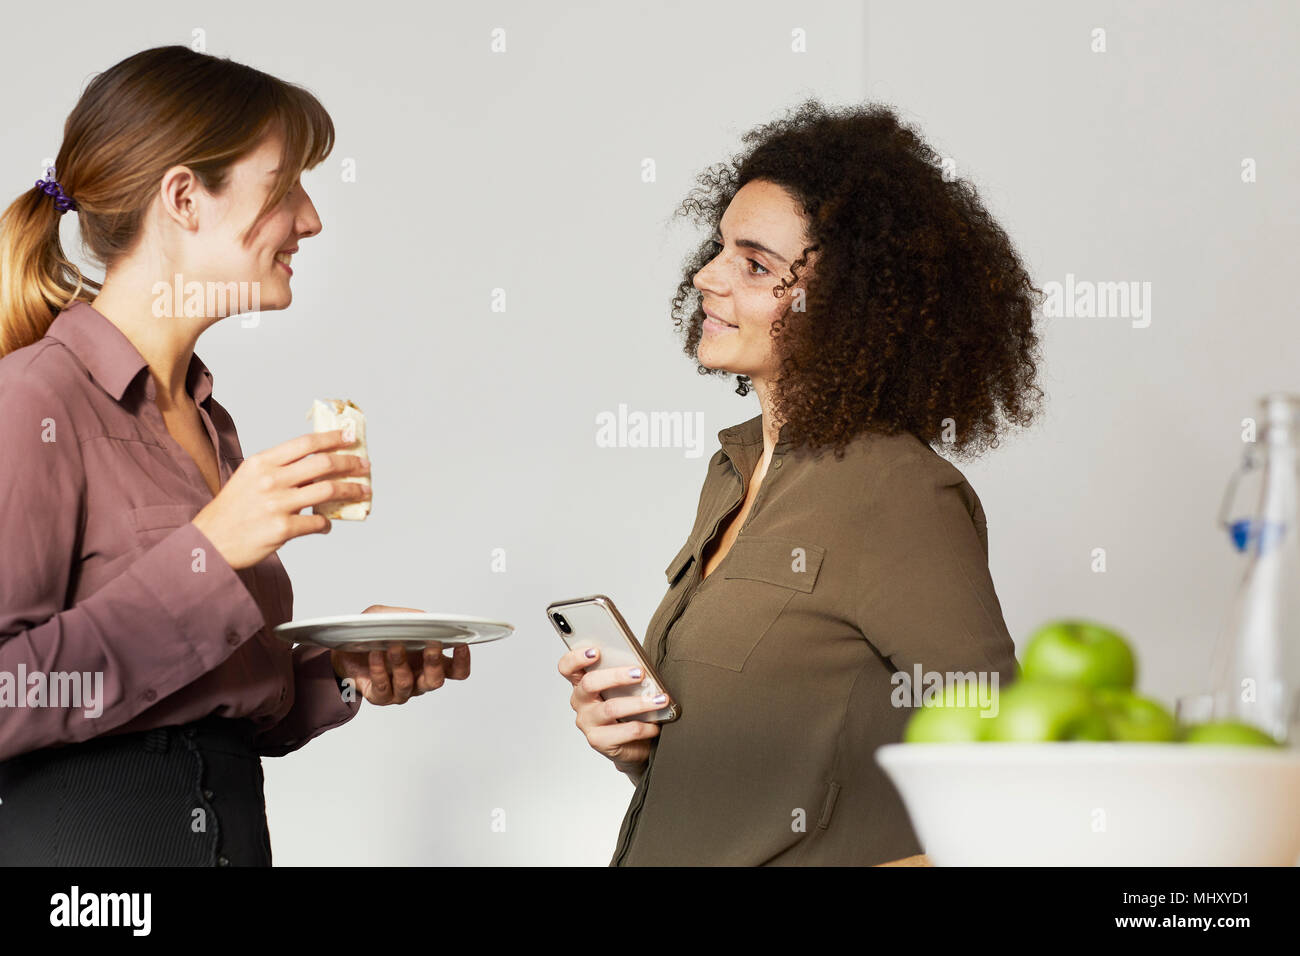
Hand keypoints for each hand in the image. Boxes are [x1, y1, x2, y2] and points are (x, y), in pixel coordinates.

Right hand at [192, 429, 370, 569]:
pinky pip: (318, 523)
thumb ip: (280, 471)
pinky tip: (326, 525)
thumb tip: (317, 469)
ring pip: (328, 491)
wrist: (209, 542)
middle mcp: (271, 479)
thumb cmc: (232, 510)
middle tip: (364, 465)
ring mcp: (277, 504)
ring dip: (351, 490)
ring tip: (362, 491)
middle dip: (350, 463)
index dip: (332, 438)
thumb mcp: (249, 479)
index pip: (305, 444)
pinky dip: (327, 524)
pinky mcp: (283, 528)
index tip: (350, 437)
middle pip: (323, 464)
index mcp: (262, 463)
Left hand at [331, 605, 470, 704]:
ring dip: (401, 663)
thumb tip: (423, 618)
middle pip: (437, 681)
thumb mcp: (386, 616)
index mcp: (430, 662)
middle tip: (431, 645)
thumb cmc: (373, 635)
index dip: (462, 660)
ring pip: (408, 684)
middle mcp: (419, 679)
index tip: (461, 643)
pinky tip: (375, 654)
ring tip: (394, 645)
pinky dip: (379, 669)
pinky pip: (384, 688)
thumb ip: (406, 616)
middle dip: (434, 662)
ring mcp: (401, 691)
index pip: (456, 669)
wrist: (343, 653)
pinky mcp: (381, 697)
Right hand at [558, 646, 667, 773]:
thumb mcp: (624, 689)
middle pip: (589, 684)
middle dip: (616, 676)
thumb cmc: (629, 710)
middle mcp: (581, 702)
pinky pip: (624, 731)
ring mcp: (587, 722)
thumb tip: (643, 667)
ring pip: (610, 708)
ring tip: (660, 700)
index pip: (567, 667)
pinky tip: (655, 725)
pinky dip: (644, 727)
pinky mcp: (598, 741)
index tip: (596, 651)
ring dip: (639, 703)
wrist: (635, 745)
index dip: (576, 658)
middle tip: (639, 673)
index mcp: (582, 683)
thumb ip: (625, 676)